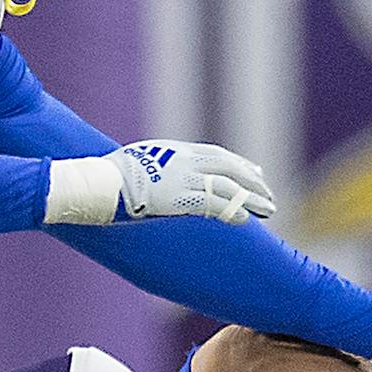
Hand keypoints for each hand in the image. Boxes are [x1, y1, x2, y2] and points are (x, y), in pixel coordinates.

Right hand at [44, 140, 275, 226]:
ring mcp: (185, 179)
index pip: (216, 155)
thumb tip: (156, 179)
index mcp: (176, 151)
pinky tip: (246, 220)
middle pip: (230, 167)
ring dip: (251, 197)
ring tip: (269, 208)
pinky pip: (215, 204)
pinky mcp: (181, 197)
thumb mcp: (139, 163)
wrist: (102, 182)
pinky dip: (232, 210)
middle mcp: (186, 161)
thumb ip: (156, 168)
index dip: (238, 164)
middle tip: (268, 193)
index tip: (254, 171)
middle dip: (252, 181)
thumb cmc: (111, 176)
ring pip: (229, 185)